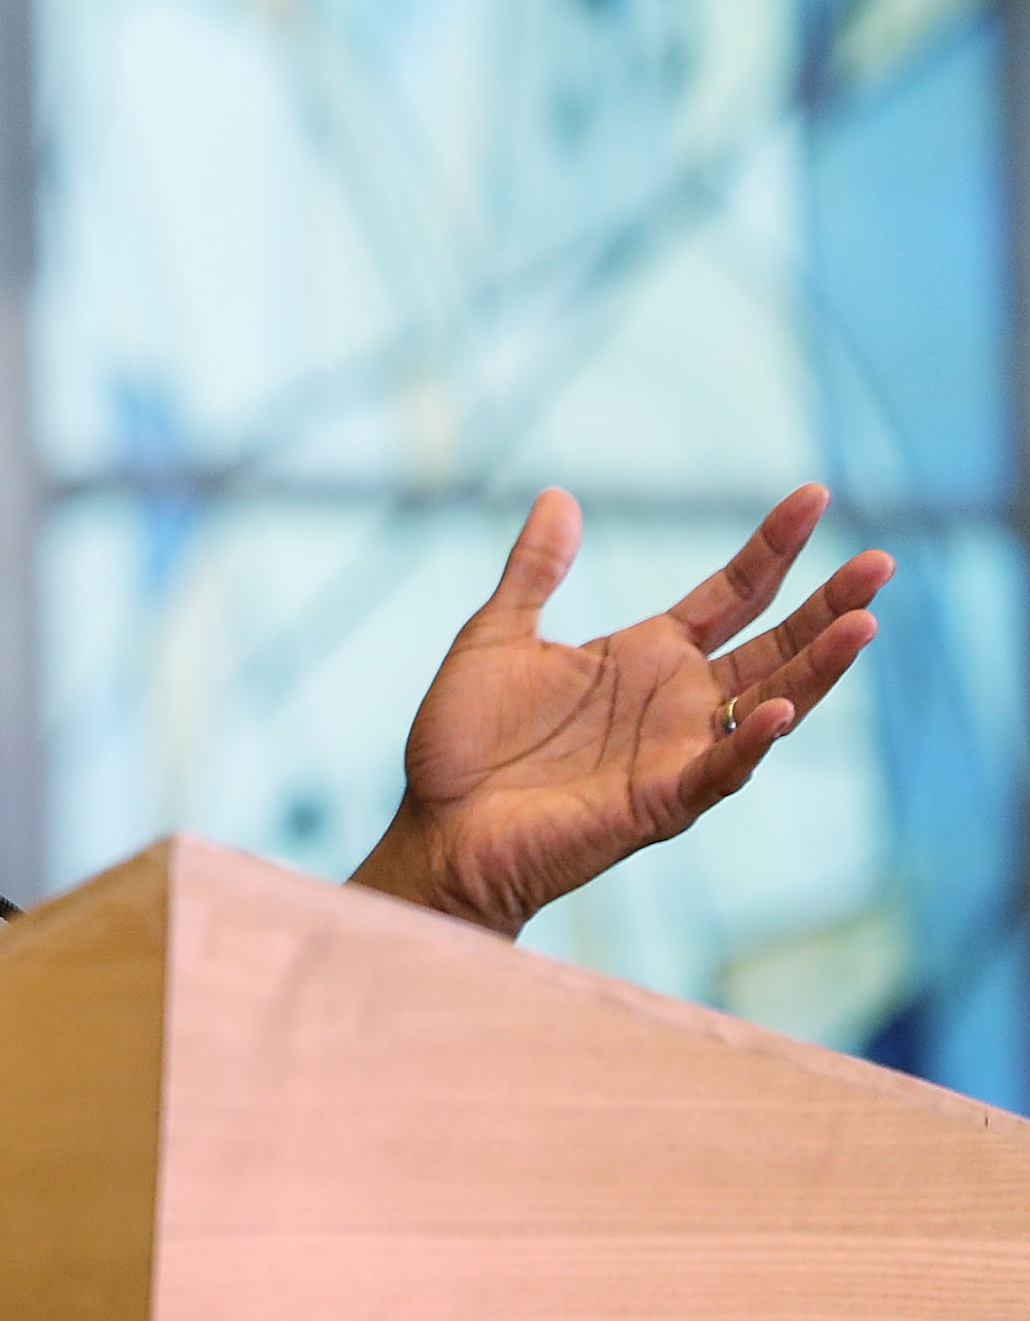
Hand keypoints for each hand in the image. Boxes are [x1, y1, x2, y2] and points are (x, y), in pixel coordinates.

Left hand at [349, 485, 890, 937]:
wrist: (439, 826)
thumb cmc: (466, 741)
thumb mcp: (496, 634)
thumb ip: (534, 570)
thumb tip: (559, 495)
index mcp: (644, 655)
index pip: (732, 593)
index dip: (773, 547)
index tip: (815, 495)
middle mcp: (676, 701)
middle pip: (773, 644)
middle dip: (828, 605)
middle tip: (881, 562)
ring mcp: (675, 753)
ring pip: (768, 705)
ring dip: (816, 669)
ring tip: (863, 623)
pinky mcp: (656, 803)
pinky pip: (716, 772)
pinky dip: (747, 744)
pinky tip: (776, 710)